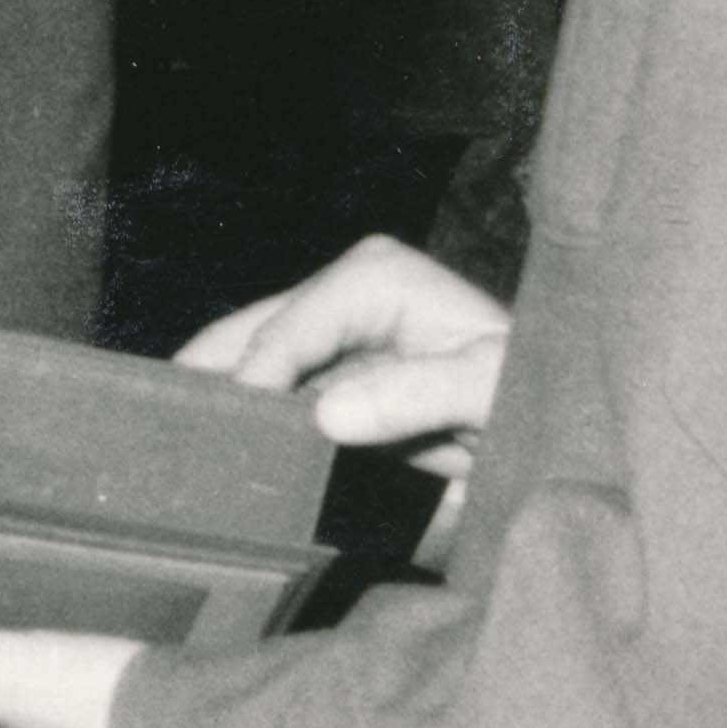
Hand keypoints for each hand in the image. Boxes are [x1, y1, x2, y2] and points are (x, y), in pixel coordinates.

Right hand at [179, 232, 509, 476]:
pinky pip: (277, 395)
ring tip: (174, 443)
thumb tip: (327, 413)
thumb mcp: (494, 390)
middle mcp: (345, 293)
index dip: (255, 374)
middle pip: (253, 331)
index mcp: (377, 276)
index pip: (292, 324)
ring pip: (252, 361)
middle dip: (210, 374)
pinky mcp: (335, 377)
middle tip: (161, 429)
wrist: (565, 425)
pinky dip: (249, 421)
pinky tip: (220, 451)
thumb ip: (420, 394)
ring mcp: (336, 335)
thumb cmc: (541, 393)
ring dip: (221, 401)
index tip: (228, 429)